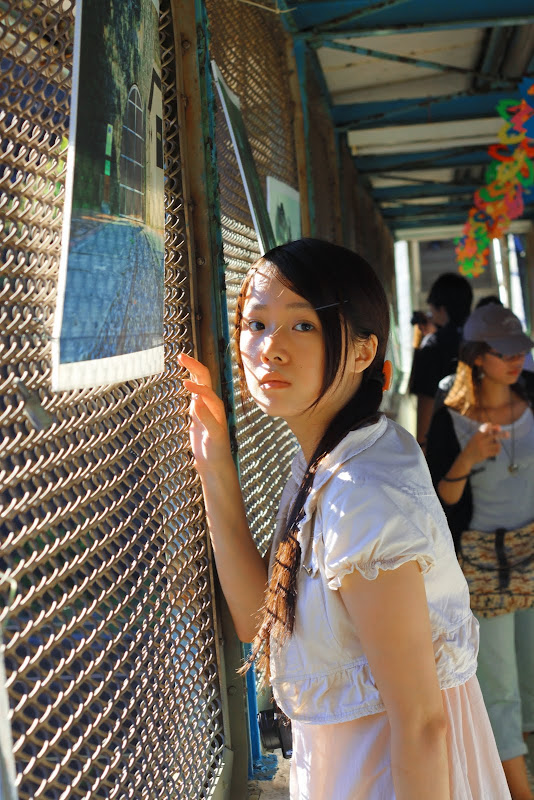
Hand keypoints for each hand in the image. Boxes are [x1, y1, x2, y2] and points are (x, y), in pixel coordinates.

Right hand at [178, 352, 231, 471]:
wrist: (215, 464)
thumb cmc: (216, 451)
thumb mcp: (212, 436)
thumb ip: (206, 418)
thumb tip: (196, 401)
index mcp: (216, 407)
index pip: (206, 389)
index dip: (196, 385)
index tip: (183, 384)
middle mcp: (211, 404)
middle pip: (203, 379)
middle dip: (193, 366)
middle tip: (180, 355)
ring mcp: (203, 408)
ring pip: (198, 383)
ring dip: (191, 371)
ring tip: (181, 359)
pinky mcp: (197, 415)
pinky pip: (193, 394)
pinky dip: (189, 384)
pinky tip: (183, 380)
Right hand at [463, 422, 508, 465]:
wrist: (467, 457)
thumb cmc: (472, 446)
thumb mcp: (475, 438)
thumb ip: (484, 433)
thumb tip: (498, 427)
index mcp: (477, 436)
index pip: (487, 429)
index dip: (494, 427)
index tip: (499, 428)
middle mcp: (480, 441)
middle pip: (494, 436)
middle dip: (502, 434)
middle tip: (507, 434)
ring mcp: (483, 448)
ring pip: (497, 444)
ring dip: (498, 444)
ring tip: (496, 445)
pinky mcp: (485, 454)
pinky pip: (496, 451)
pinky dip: (498, 450)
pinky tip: (496, 450)